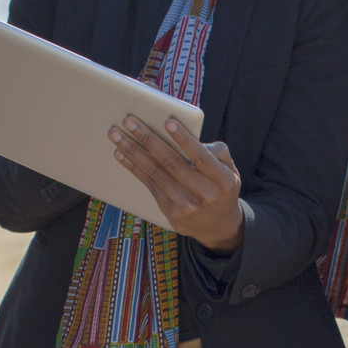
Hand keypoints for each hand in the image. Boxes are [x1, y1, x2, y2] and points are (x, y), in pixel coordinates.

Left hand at [109, 116, 244, 250]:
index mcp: (223, 181)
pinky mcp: (169, 210)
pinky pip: (148, 184)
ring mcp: (184, 205)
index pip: (201, 157)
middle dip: (148, 139)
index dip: (184, 140)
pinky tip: (121, 154)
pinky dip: (133, 167)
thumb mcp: (231, 170)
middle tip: (130, 121)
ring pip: (155, 173)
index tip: (168, 122)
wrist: (217, 226)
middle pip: (171, 163)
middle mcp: (203, 194)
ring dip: (133, 151)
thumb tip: (192, 140)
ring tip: (116, 134)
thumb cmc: (221, 188)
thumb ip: (218, 152)